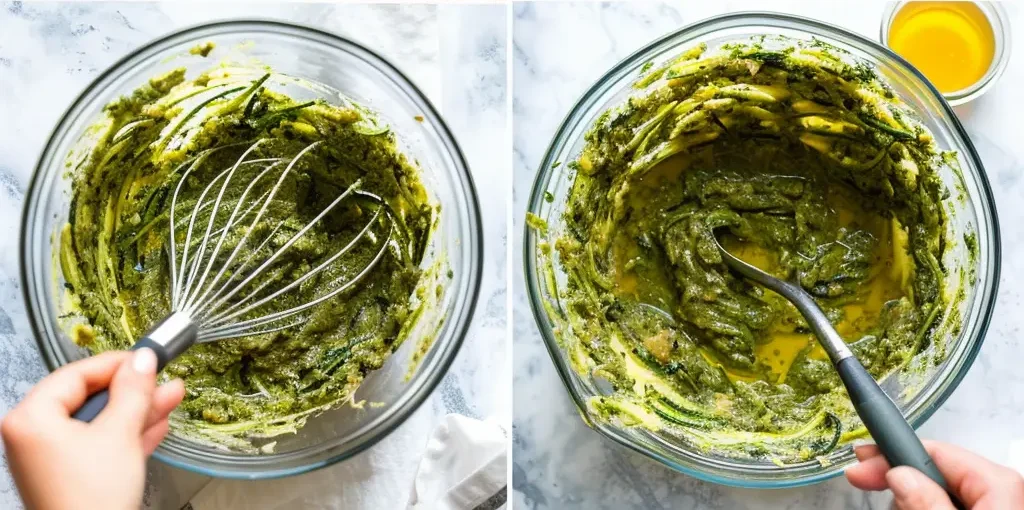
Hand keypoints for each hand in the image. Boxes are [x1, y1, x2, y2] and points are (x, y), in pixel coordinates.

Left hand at [2, 350, 184, 509]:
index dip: (117, 364)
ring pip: (99, 423)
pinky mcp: (69, 476)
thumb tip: (143, 360)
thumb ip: (133, 391)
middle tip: (161, 377)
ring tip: (170, 397)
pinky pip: (99, 445)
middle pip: (89, 398)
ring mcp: (51, 459)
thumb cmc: (90, 499)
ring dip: (136, 412)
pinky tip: (156, 425)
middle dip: (133, 391)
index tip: (147, 358)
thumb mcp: (120, 434)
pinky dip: (126, 436)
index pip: (76, 374)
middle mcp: (34, 436)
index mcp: (31, 419)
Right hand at [846, 440, 1023, 508]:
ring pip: (942, 491)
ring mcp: (996, 508)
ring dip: (911, 497)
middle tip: (860, 480)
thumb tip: (899, 474)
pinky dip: (927, 507)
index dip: (891, 452)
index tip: (860, 457)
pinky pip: (952, 506)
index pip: (935, 451)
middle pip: (937, 470)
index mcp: (1000, 484)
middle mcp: (1003, 493)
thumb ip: (926, 503)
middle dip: (898, 475)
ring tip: (890, 507)